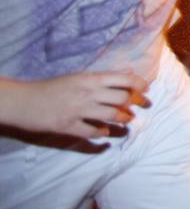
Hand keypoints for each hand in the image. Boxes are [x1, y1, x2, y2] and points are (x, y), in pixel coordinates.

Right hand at [3, 71, 149, 138]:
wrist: (23, 100)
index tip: (146, 90)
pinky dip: (101, 135)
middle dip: (136, 103)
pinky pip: (92, 132)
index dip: (139, 84)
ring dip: (124, 119)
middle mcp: (87, 93)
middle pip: (122, 98)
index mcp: (90, 79)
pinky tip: (104, 135)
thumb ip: (101, 78)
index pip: (123, 79)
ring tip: (127, 121)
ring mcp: (78, 110)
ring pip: (111, 116)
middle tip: (142, 106)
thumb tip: (126, 73)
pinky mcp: (68, 126)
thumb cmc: (51, 87)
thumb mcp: (77, 77)